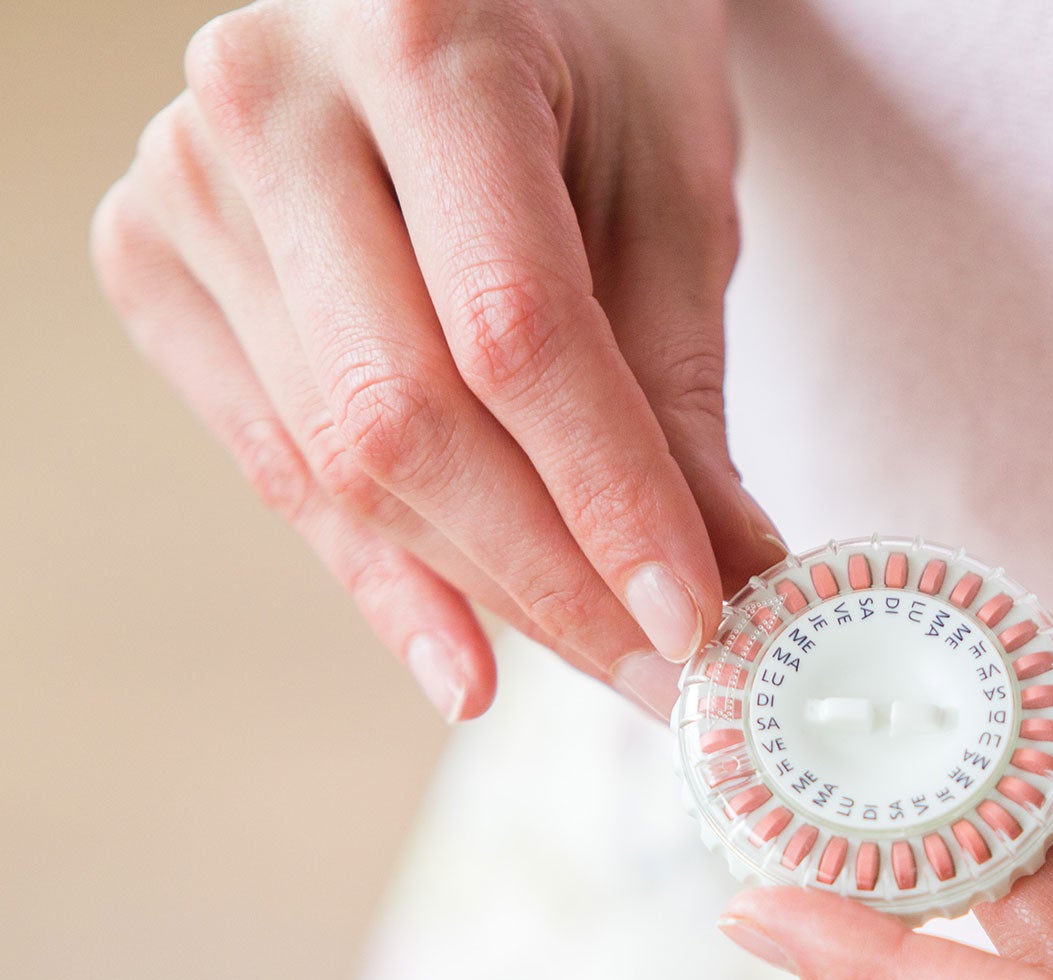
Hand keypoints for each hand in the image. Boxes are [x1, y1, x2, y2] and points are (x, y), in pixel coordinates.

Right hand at [92, 0, 781, 720]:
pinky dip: (387, 578)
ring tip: (606, 663)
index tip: (695, 622)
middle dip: (553, 578)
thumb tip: (729, 587)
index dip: (609, 498)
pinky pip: (281, 468)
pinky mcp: (156, 260)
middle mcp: (268, 102)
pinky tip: (473, 665)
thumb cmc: (592, 54)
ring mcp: (187, 182)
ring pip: (343, 461)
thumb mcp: (671, 186)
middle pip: (408, 415)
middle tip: (666, 676)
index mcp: (421, 40)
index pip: (514, 329)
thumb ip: (679, 388)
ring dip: (489, 593)